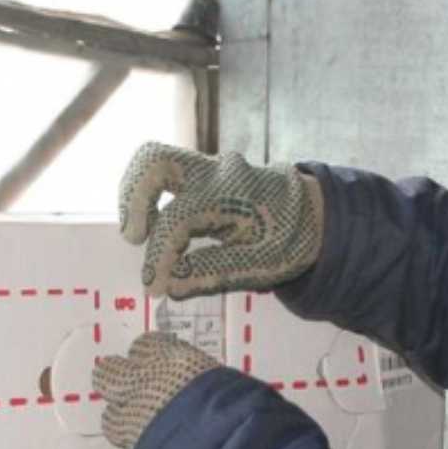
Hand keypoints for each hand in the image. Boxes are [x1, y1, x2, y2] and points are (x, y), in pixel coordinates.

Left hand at [93, 332, 222, 448]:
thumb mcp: (230, 385)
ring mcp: (132, 424)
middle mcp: (143, 388)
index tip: (157, 364)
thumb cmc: (240, 409)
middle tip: (134, 392)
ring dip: (125, 423)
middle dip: (118, 381)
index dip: (149, 357)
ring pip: (111, 418)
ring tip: (145, 431)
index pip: (145, 347)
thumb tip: (214, 390)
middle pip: (109, 374)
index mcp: (170, 362)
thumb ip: (209, 384)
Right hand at [118, 142, 324, 298]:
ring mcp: (206, 166)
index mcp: (230, 195)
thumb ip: (214, 273)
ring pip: (154, 160)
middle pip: (154, 160)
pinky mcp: (202, 172)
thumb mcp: (261, 266)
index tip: (154, 288)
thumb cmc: (289, 239)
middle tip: (134, 238)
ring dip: (136, 195)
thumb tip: (168, 284)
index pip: (176, 220)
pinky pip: (165, 173)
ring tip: (140, 234)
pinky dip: (151, 195)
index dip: (158, 258)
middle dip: (133, 199)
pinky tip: (156, 227)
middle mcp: (214, 171)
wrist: (314, 212)